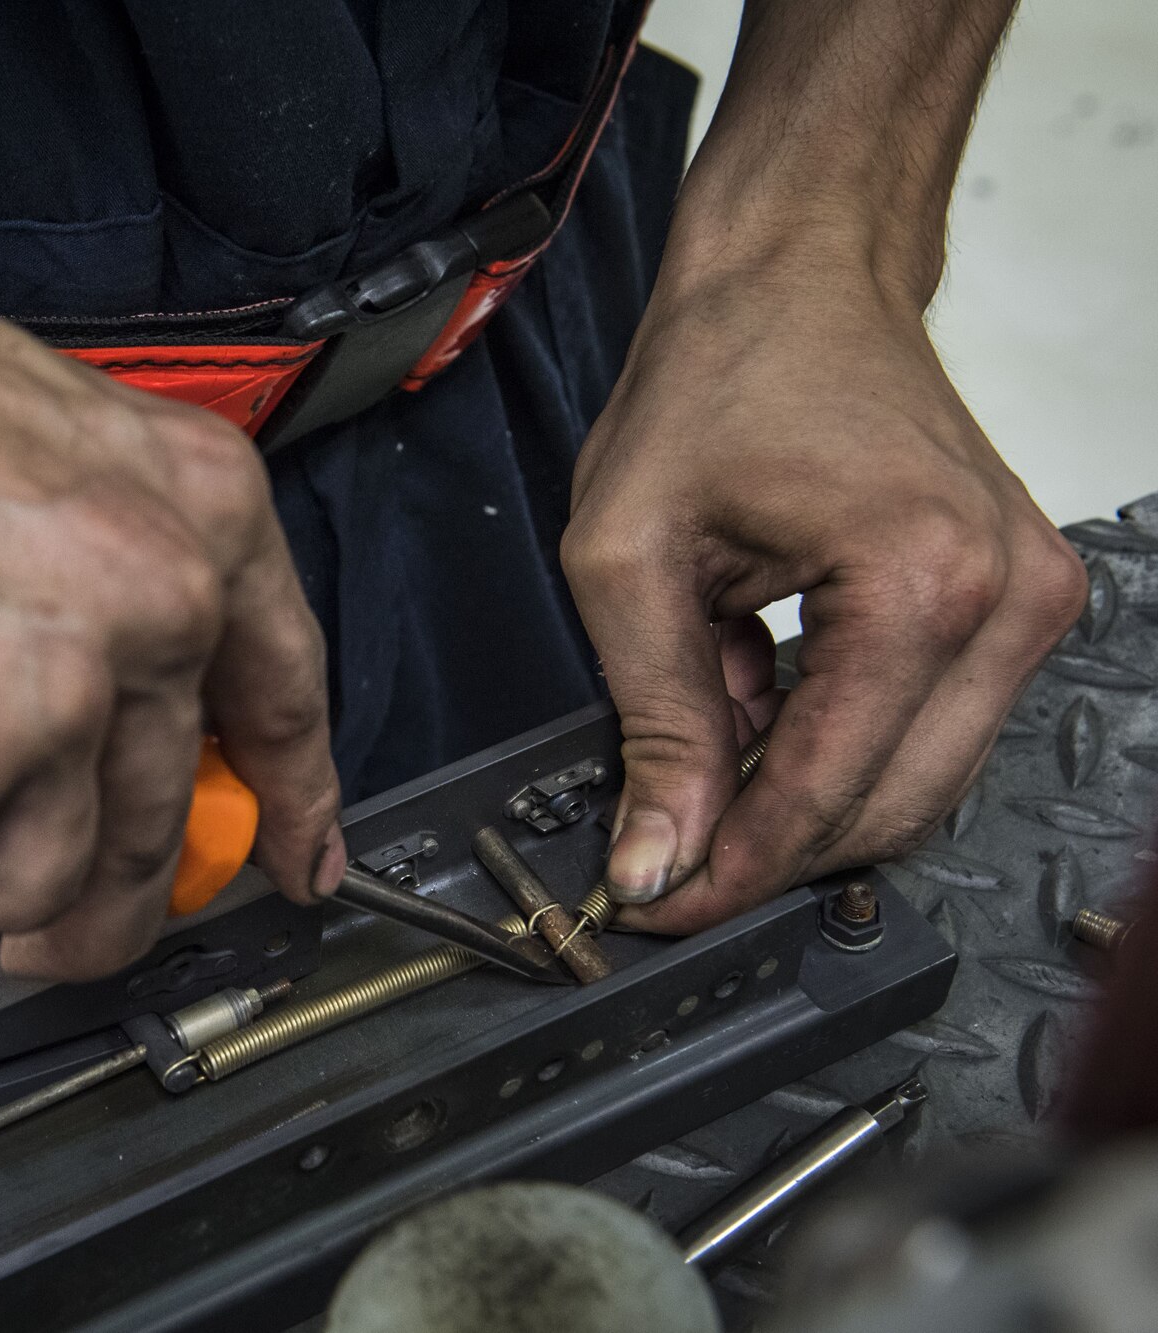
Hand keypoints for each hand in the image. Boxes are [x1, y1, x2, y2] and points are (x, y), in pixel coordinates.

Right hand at [0, 184, 343, 979]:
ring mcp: (46, 692)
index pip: (280, 691)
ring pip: (25, 882)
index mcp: (176, 499)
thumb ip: (83, 579)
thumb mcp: (0, 444)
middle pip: (149, 827)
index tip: (296, 860)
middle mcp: (144, 594)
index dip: (289, 797)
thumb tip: (105, 718)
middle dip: (74, 892)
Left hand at [563, 260, 1085, 932]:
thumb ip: (655, 722)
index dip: (730, 869)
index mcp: (920, 582)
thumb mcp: (629, 557)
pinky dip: (838, 738)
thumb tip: (660, 854)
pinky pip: (931, 725)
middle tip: (665, 850)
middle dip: (770, 847)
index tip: (656, 905)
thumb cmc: (719, 372)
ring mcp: (1031, 599)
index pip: (826, 793)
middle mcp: (1005, 598)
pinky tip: (760, 690)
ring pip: (917, 780)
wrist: (798, 274)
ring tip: (709, 722)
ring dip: (803, 788)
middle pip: (892, 809)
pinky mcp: (1019, 598)